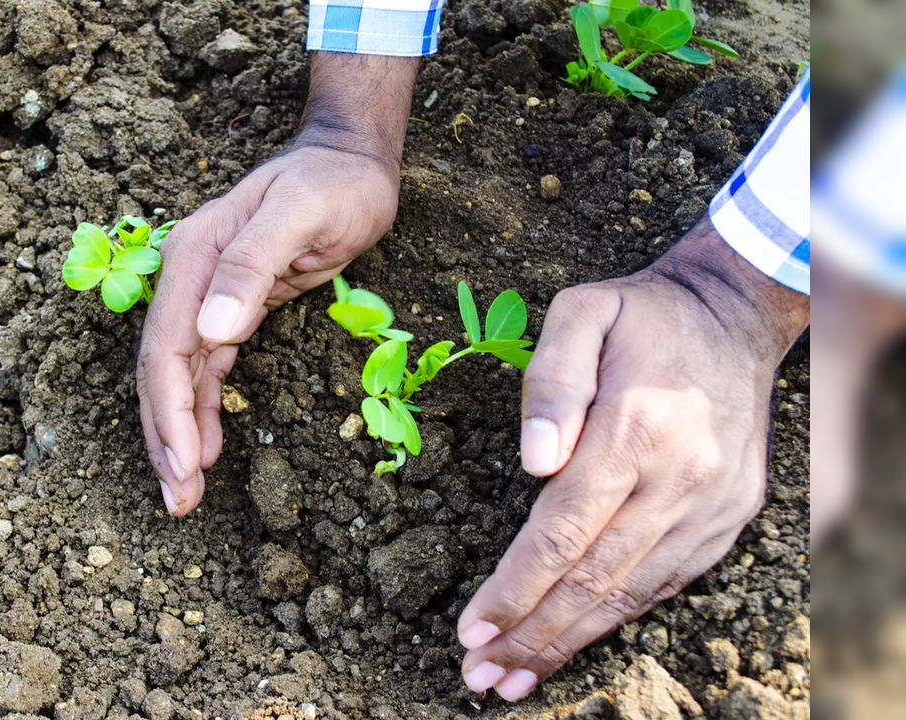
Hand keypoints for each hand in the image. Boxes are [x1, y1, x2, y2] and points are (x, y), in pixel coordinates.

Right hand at [136, 54, 419, 514]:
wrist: (347, 159)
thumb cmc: (331, 184)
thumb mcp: (300, 214)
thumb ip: (253, 267)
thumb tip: (213, 333)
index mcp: (194, 257)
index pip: (167, 346)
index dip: (170, 409)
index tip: (185, 464)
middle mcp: (188, 279)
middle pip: (160, 370)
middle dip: (166, 437)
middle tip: (178, 501)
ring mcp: (205, 295)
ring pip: (178, 377)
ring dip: (178, 435)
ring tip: (184, 494)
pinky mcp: (231, 309)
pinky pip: (205, 369)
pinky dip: (202, 410)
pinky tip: (208, 449)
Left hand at [455, 219, 809, 699]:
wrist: (734, 318)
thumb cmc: (642, 318)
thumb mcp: (583, 312)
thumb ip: (552, 381)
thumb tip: (534, 465)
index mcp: (634, 430)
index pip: (562, 532)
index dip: (515, 588)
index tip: (473, 627)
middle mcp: (678, 479)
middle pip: (592, 578)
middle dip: (530, 634)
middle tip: (479, 675)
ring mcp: (709, 506)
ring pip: (630, 594)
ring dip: (568, 641)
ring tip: (513, 678)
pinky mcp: (727, 520)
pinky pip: (664, 584)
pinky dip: (616, 620)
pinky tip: (574, 641)